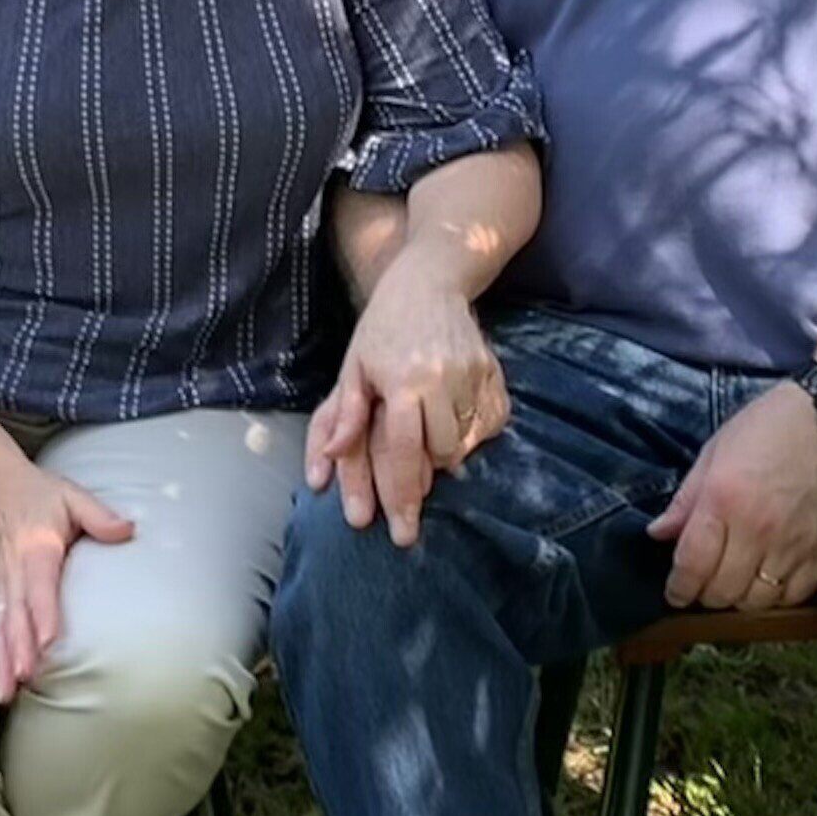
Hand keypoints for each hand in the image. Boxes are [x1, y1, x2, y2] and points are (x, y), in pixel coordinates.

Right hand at [0, 459, 134, 702]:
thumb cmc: (39, 494)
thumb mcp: (71, 496)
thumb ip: (99, 515)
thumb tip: (128, 530)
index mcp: (36, 545)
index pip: (39, 583)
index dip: (43, 612)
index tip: (49, 640)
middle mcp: (15, 570)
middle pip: (16, 613)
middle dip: (20, 648)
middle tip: (26, 678)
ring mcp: (2, 584)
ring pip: (0, 627)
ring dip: (3, 661)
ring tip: (7, 694)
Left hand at [304, 250, 507, 545]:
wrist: (429, 282)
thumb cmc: (382, 329)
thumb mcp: (353, 369)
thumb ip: (342, 419)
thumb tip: (323, 471)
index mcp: (401, 380)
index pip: (400, 452)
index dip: (398, 496)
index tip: (402, 533)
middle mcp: (441, 379)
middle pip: (437, 456)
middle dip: (422, 471)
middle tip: (412, 472)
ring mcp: (472, 374)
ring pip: (463, 443)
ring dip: (445, 451)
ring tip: (427, 428)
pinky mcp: (493, 372)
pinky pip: (488, 425)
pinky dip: (471, 433)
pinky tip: (453, 418)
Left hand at [646, 381, 816, 611]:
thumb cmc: (771, 424)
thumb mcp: (717, 449)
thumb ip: (686, 497)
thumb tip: (658, 534)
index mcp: (723, 499)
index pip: (692, 564)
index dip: (678, 587)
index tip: (674, 592)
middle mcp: (756, 529)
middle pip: (721, 591)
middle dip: (704, 595)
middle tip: (701, 585)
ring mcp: (792, 545)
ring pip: (756, 602)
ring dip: (738, 600)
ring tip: (733, 585)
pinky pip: (793, 597)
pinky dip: (775, 599)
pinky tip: (766, 584)